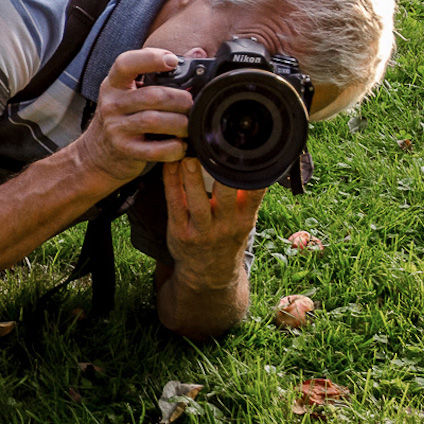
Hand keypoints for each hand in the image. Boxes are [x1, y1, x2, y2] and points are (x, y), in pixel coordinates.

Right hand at [73, 48, 192, 183]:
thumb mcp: (131, 91)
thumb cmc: (123, 116)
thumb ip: (161, 73)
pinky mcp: (125, 150)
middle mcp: (112, 104)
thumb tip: (197, 53)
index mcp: (114, 84)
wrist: (96, 152)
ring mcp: (116, 128)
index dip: (151, 59)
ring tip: (187, 125)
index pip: (126, 63)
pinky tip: (180, 145)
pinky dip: (174, 148)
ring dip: (180, 124)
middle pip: (153, 96)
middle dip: (180, 99)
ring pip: (155, 121)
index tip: (173, 61)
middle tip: (190, 104)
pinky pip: (155, 149)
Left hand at [162, 157, 265, 289]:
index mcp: (245, 218)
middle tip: (212, 150)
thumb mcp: (245, 220)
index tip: (243, 150)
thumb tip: (254, 160)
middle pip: (226, 195)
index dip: (251, 172)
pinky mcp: (179, 231)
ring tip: (186, 157)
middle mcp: (226, 224)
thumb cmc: (227, 237)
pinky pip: (174, 203)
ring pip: (197, 201)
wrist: (208, 273)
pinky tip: (169, 165)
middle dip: (220, 173)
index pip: (254, 192)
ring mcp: (202, 230)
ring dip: (192, 178)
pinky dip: (170, 182)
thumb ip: (248, 196)